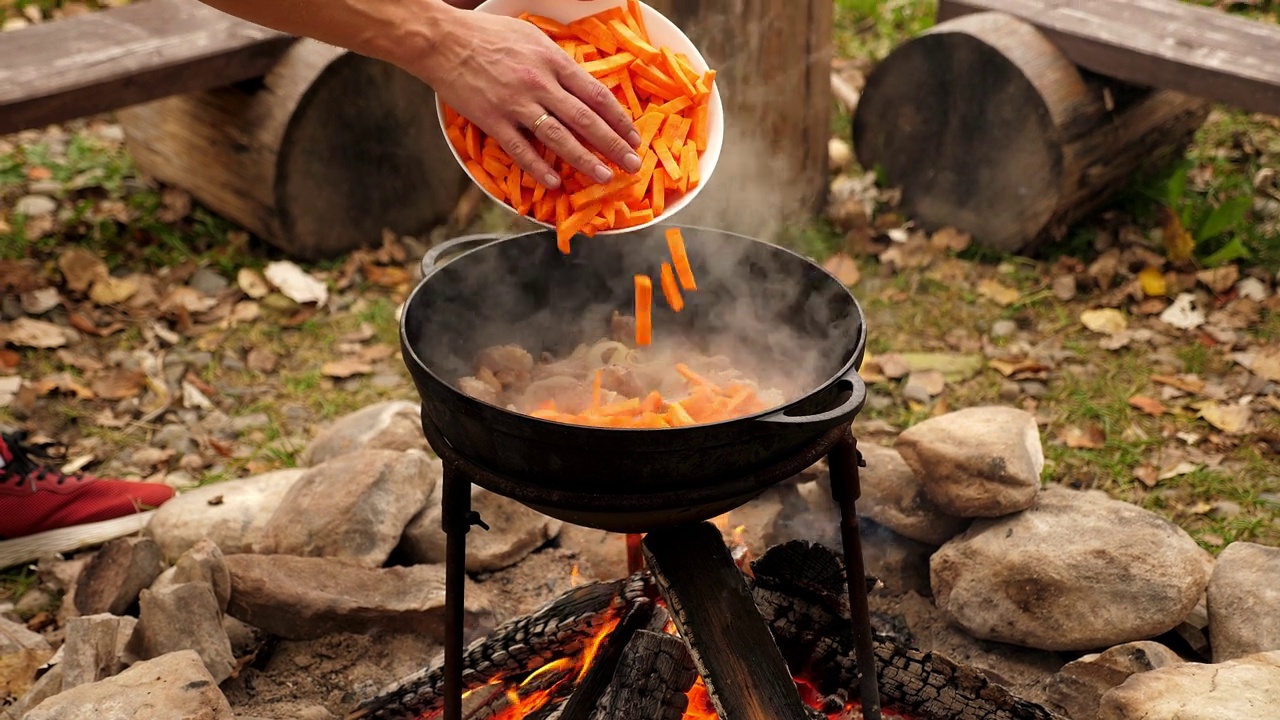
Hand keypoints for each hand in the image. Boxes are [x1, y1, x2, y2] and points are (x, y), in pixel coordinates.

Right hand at [416, 7, 641, 188]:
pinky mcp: (492, 119)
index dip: (619, 119)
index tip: (634, 137)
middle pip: (586, 120)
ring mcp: (516, 104)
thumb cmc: (488, 35)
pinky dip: (538, 167)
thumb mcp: (532, 38)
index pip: (597, 95)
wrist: (444, 41)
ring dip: (585, 160)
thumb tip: (580, 82)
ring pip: (558, 138)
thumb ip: (557, 62)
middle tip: (633, 164)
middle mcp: (540, 83)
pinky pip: (520, 149)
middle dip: (614, 145)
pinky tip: (554, 182)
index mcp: (553, 61)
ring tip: (604, 177)